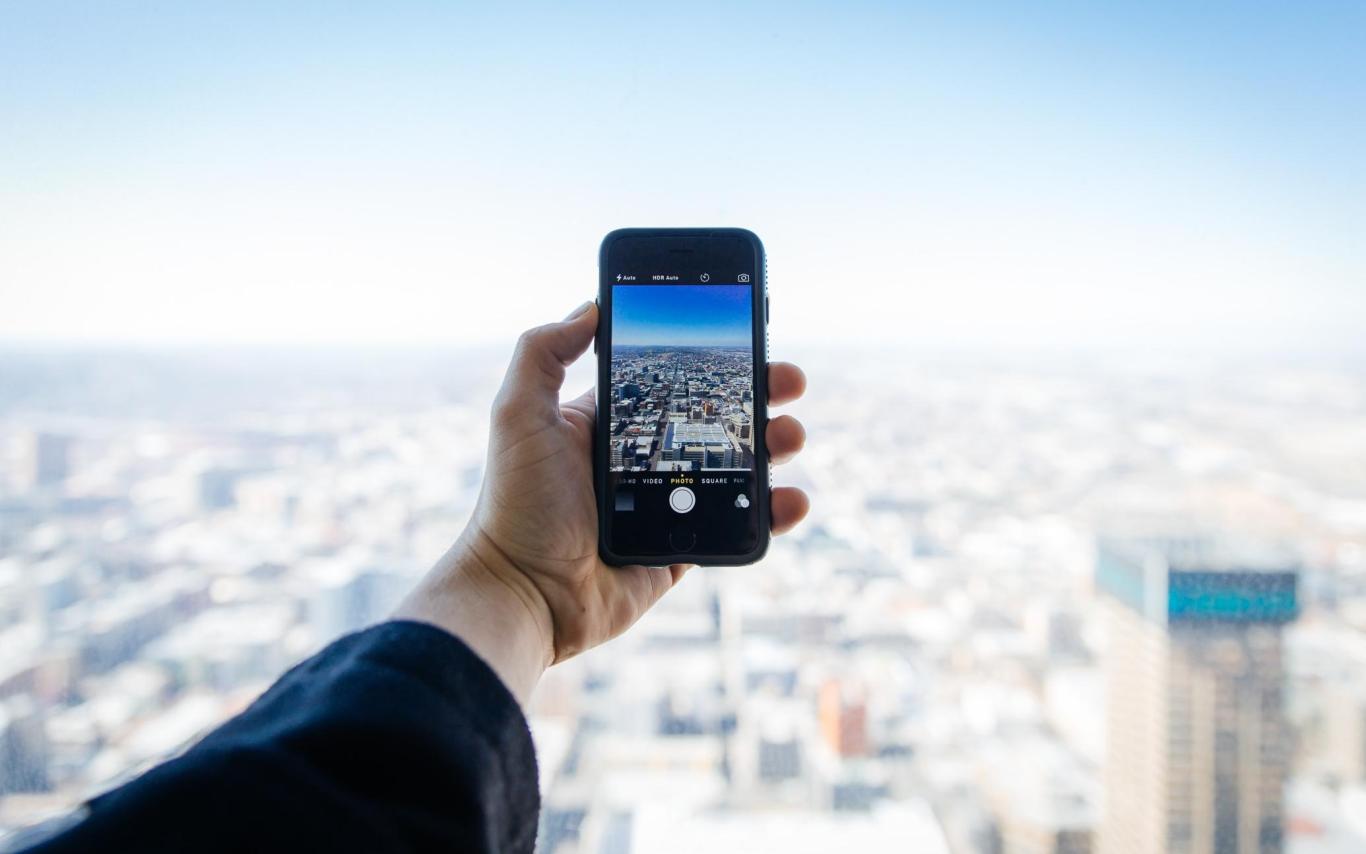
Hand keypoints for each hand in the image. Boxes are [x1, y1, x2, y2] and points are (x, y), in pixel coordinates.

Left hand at [395, 301, 808, 701]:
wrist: (525, 594)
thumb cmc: (516, 505)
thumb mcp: (518, 414)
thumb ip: (543, 353)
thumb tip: (591, 305)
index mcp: (608, 425)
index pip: (671, 382)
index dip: (711, 361)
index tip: (749, 334)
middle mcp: (640, 461)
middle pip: (714, 419)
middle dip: (758, 395)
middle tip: (789, 381)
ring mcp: (666, 506)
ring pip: (735, 468)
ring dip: (772, 446)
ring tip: (790, 435)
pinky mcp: (682, 551)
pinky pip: (738, 526)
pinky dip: (773, 513)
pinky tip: (791, 498)